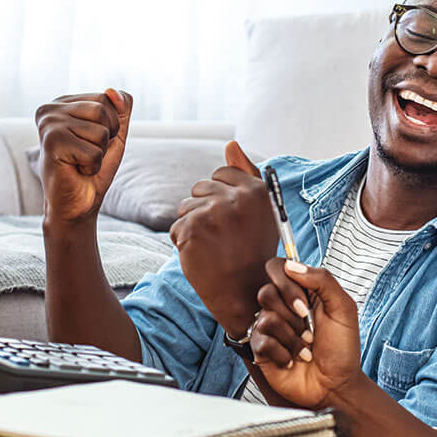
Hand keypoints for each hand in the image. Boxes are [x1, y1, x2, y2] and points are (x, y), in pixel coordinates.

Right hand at [34, 89, 131, 224]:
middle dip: (107, 137)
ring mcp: (48, 124)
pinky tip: (75, 170)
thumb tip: (112, 91)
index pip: (107, 97)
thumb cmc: (93, 168)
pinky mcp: (51, 142)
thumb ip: (120, 108)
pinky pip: (94, 151)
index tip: (91, 141)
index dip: (111, 125)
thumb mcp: (114, 133)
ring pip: (101, 131)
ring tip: (80, 162)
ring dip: (99, 153)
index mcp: (64, 102)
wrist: (76, 204)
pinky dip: (92, 166)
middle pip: (104, 109)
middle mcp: (50, 108)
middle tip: (86, 153)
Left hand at [167, 142, 277, 336]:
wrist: (245, 294)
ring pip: (186, 207)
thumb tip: (230, 143)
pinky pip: (176, 228)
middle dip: (204, 209)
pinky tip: (203, 257)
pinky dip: (184, 244)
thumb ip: (246, 174)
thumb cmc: (252, 252)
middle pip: (200, 187)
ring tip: (213, 247)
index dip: (220, 195)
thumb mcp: (259, 212)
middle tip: (222, 237)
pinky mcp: (192, 230)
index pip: (222, 174)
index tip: (230, 218)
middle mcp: (236, 198)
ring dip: (193, 226)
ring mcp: (213, 213)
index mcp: (256, 191)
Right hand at [250, 259, 363, 409]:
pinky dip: (283, 352)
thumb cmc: (342, 349)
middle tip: (310, 330)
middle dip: (292, 315)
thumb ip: (323, 280)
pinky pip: (261, 340)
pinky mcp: (261, 349)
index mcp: (301, 293)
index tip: (304, 303)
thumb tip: (292, 266)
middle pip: (266, 292)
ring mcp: (270, 328)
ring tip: (305, 348)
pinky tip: (293, 360)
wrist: (337, 385)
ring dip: (292, 337)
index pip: (277, 269)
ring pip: (265, 318)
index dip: (286, 283)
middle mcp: (282, 307)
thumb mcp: (343, 308)